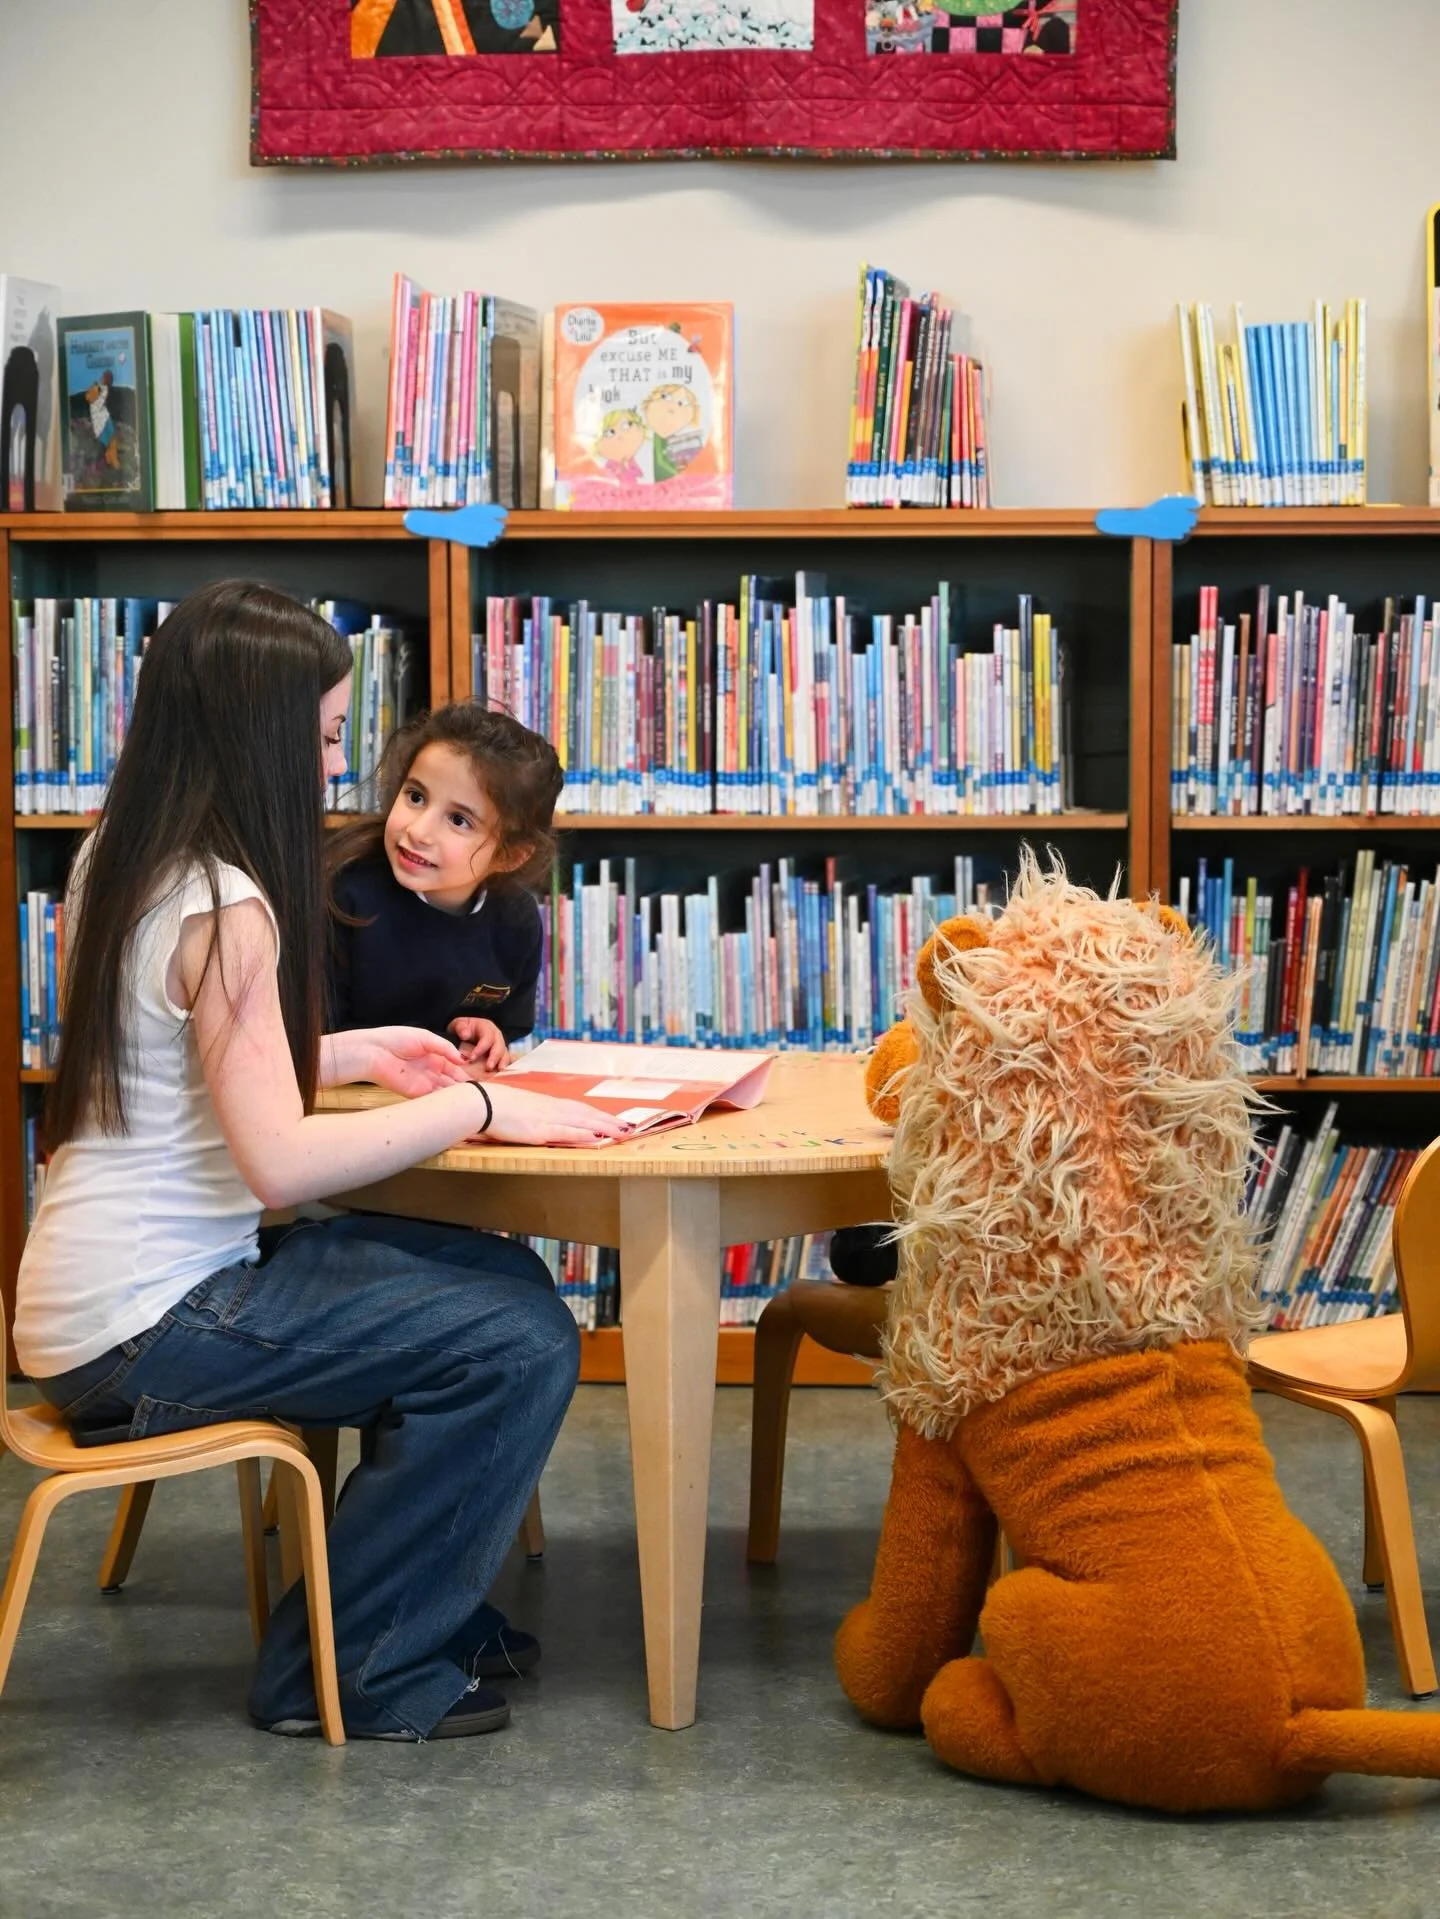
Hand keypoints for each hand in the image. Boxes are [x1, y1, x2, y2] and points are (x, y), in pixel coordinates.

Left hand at [354, 1026, 470, 1096]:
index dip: (466, 1073)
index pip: (455, 1067)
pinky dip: (444, 1102)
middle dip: (464, 1087)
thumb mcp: (426, 1038)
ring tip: (472, 1101)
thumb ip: (445, 1048)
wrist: (374, 1052)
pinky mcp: (415, 1093)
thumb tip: (463, 1059)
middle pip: (452, 1081)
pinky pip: (432, 1099)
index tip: (480, 1080)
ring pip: (445, 1092)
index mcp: (434, 1056)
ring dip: (456, 1096)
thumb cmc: (397, 1039)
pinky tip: (456, 1104)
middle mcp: (431, 1070)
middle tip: (480, 1094)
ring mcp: (424, 1083)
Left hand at [449, 1016, 510, 1071]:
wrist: (467, 1032)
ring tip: (498, 1072)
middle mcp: (496, 1036)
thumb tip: (465, 1035)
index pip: (487, 1038)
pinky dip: (503, 1068)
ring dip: (502, 1064)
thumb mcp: (459, 1025)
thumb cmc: (463, 1029)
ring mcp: (500, 1046)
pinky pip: (505, 1062)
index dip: (481, 1048)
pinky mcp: (500, 1056)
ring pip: (505, 1054)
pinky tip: (499, 1075)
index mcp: (487, 1027)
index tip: (472, 1058)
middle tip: (488, 1068)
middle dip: (495, 1057)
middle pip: (499, 1046)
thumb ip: (461, 1028)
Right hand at [481, 1083, 630, 1148]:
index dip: (599, 1115)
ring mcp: (547, 1119)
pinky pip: (566, 1133)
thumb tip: (542, 1120)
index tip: (614, 1119)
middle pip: (587, 1114)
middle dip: (609, 1120)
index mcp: (548, 1104)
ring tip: (622, 1132)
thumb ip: (535, 1114)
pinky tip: (597, 1138)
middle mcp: (552, 1109)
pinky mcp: (539, 1131)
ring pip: (583, 1122)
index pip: (580, 1109)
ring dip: (604, 1127)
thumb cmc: (496, 1105)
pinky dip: (583, 1135)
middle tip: (629, 1127)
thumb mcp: (521, 1108)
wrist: (481, 1103)